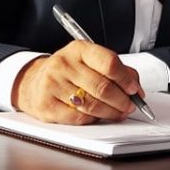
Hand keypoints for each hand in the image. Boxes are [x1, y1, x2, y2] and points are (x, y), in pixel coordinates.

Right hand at [11, 40, 142, 124]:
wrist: (33, 81)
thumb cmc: (68, 71)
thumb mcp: (89, 60)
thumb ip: (114, 69)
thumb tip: (135, 86)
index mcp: (79, 49)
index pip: (109, 63)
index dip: (126, 79)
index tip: (134, 89)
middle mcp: (64, 64)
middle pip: (103, 87)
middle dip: (122, 100)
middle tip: (130, 106)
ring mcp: (53, 85)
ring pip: (92, 105)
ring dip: (111, 113)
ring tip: (118, 113)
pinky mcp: (47, 106)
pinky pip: (79, 118)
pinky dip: (93, 120)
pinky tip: (97, 116)